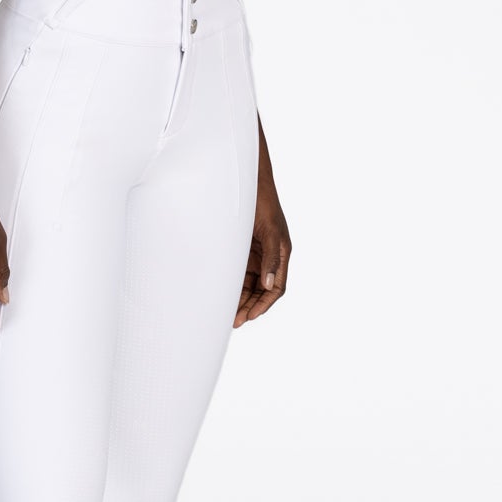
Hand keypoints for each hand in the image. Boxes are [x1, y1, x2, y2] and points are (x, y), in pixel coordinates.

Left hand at [234, 131, 290, 326]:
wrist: (246, 180)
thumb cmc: (262, 202)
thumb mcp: (270, 230)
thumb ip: (271, 258)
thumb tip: (269, 285)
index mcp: (280, 253)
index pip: (276, 288)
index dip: (264, 304)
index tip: (249, 316)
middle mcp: (268, 256)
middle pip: (260, 290)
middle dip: (249, 306)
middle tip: (234, 321)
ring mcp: (254, 253)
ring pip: (247, 284)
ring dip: (239, 299)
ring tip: (226, 314)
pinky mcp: (241, 248)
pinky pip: (237, 272)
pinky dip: (231, 285)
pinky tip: (220, 295)